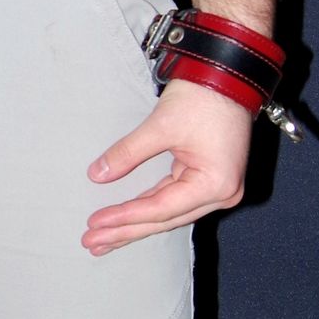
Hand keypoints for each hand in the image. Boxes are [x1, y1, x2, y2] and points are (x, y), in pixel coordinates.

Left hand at [83, 83, 249, 253]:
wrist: (227, 75)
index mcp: (214, 184)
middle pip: (165, 219)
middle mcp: (221, 194)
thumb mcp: (161, 126)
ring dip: (134, 225)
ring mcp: (216, 188)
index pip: (161, 208)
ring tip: (103, 239)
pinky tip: (125, 221)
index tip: (95, 224)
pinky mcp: (207, 179)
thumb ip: (127, 153)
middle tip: (91, 243)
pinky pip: (172, 200)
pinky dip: (147, 209)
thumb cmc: (201, 98)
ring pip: (168, 213)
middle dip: (126, 230)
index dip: (125, 217)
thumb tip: (97, 175)